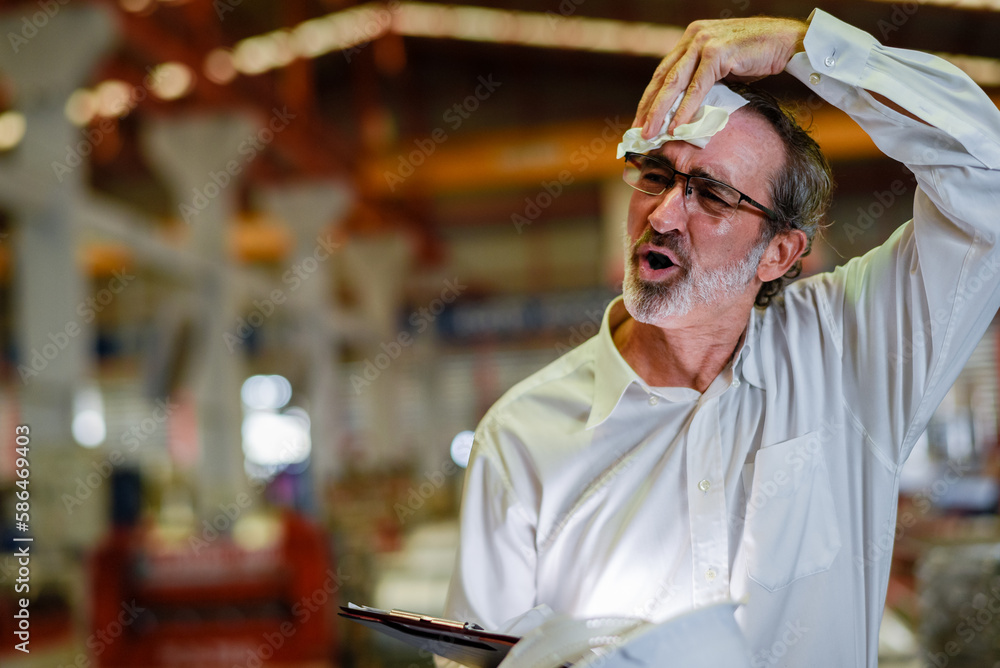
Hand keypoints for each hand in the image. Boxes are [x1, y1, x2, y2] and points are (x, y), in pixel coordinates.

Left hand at [633, 17, 807, 137]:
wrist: (786, 41)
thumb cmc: (756, 55)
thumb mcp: (721, 66)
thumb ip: (701, 78)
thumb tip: (683, 107)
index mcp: (691, 37)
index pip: (663, 72)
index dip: (650, 98)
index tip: (641, 120)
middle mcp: (693, 36)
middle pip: (663, 78)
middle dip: (648, 108)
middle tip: (637, 132)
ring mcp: (704, 43)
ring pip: (674, 83)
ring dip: (660, 112)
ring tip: (650, 134)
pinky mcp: (717, 53)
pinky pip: (696, 88)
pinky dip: (685, 110)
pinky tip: (676, 127)